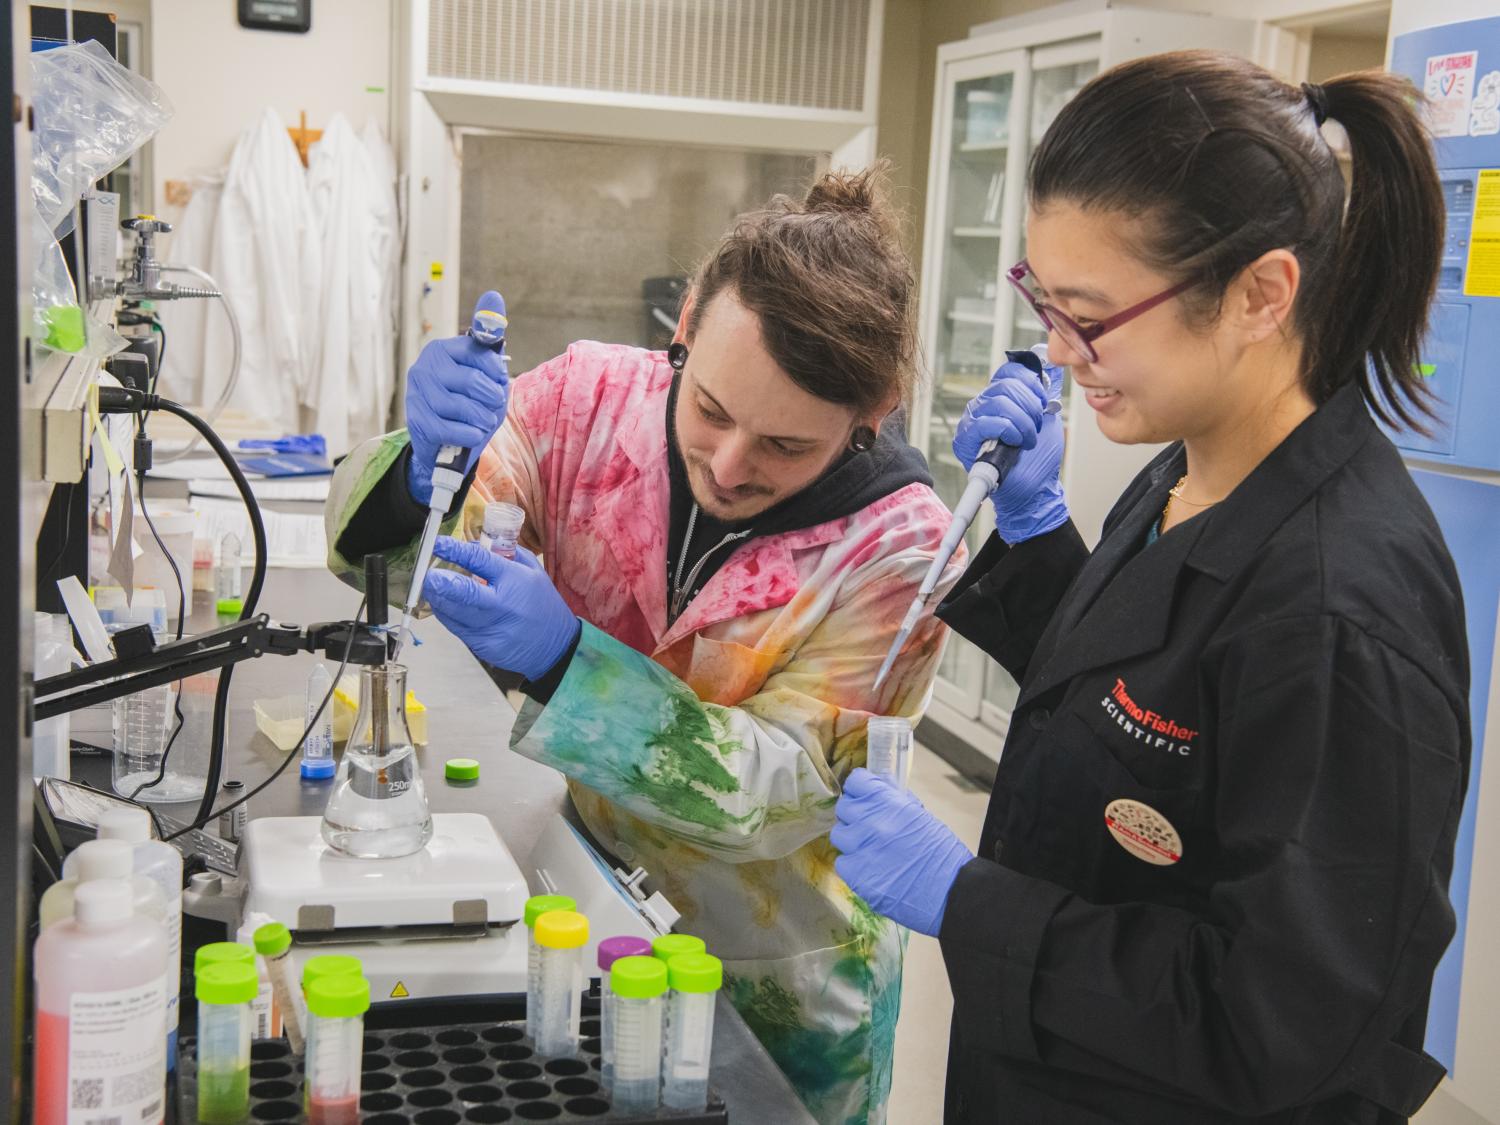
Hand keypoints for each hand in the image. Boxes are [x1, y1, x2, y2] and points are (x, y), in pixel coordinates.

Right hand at [406, 292, 509, 505]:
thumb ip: (490, 338)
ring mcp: (417, 394)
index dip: (496, 371)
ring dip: (481, 417)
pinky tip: (473, 434)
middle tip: (494, 404)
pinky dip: (469, 434)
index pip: (478, 352)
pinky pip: (450, 428)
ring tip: (485, 421)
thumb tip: (494, 295)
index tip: (499, 381)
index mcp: (442, 349)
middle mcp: (424, 367)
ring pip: (459, 406)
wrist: (446, 443)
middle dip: (491, 397)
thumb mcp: (486, 373)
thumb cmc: (470, 403)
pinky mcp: (417, 421)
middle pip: (470, 381)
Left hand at [421, 536, 580, 681]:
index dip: (455, 551)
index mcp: (514, 580)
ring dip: (438, 599)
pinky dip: (447, 615)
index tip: (438, 544)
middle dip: (441, 583)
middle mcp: (502, 604)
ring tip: (432, 588)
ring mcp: (492, 628)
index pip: (479, 561)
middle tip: (427, 576)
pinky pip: (457, 628)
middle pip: (464, 593)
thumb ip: (505, 554)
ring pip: (454, 613)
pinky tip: (446, 606)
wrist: (554, 646)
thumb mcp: (533, 571)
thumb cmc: (542, 605)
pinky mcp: (483, 646)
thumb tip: (472, 545)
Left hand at [831, 768, 972, 936]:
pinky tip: (871, 869)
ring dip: (852, 840)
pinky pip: (842, 863)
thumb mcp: (921, 816)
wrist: (952, 893)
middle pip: (844, 808)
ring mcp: (862, 849)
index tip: (863, 796)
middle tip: (868, 826)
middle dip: (854, 815)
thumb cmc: (942, 855)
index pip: (856, 782)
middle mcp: (872, 823)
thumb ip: (896, 798)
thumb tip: (882, 781)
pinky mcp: (857, 876)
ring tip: (870, 850)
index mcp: (889, 803)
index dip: (859, 789)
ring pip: (840, 835)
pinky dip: (853, 865)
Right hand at [953, 357, 1068, 542]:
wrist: (1035, 488)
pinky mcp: (965, 440)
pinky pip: (984, 422)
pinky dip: (1007, 430)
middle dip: (1030, 407)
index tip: (1043, 403)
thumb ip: (1043, 394)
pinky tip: (1014, 443)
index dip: (1030, 383)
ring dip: (1022, 423)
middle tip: (1036, 428)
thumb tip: (1047, 368)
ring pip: (998, 403)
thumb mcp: (1048, 419)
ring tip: (1027, 440)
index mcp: (1001, 397)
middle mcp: (983, 405)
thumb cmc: (1038, 457)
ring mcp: (972, 421)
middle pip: (1005, 386)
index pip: (1008, 372)